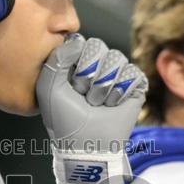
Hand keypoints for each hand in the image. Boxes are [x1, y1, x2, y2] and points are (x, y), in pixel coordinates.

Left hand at [37, 34, 146, 183]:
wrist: (87, 144)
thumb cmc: (65, 120)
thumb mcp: (49, 88)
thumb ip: (57, 58)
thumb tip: (77, 39)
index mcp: (76, 63)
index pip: (81, 42)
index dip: (76, 64)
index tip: (71, 86)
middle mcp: (97, 65)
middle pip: (100, 47)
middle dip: (90, 76)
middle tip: (84, 97)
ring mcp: (116, 74)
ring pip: (117, 59)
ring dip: (104, 88)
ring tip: (97, 104)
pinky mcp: (134, 86)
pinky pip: (133, 73)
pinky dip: (120, 92)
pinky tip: (112, 105)